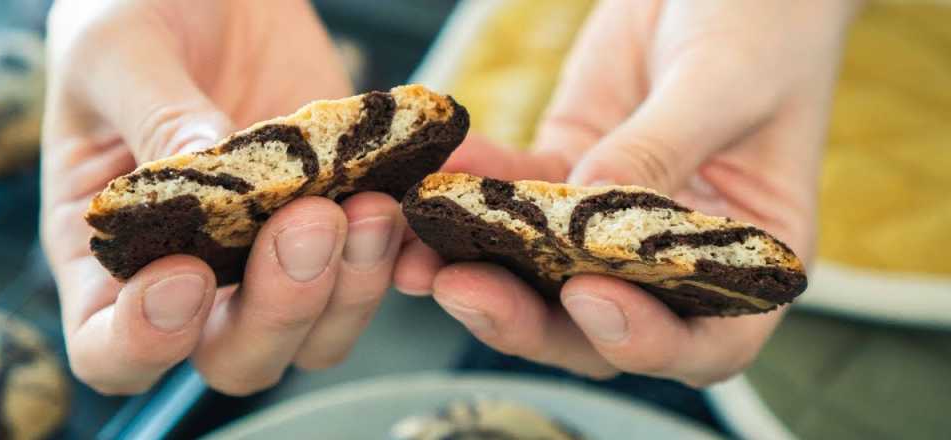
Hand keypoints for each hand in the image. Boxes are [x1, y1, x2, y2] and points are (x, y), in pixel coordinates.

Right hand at [42, 0, 404, 395]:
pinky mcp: (341, 217)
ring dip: (353, 286)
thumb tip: (208, 172)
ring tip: (371, 205)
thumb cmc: (136, 12)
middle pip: (237, 356)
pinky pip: (380, 265)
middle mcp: (196, 271)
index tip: (187, 276)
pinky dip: (404, 247)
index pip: (113, 348)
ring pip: (320, 330)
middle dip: (280, 310)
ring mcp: (274, 252)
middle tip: (309, 222)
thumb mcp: (119, 49)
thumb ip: (154, 114)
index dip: (148, 341)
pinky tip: (415, 196)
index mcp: (111, 250)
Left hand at [394, 0, 858, 385]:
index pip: (705, 341)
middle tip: (462, 289)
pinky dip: (470, 188)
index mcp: (747, 259)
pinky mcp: (563, 173)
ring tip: (413, 253)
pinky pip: (508, 193)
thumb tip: (583, 216)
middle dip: (525, 316)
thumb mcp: (725, 83)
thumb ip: (658, 150)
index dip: (644, 341)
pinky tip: (434, 173)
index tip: (587, 297)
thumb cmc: (762, 26)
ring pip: (537, 271)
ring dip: (474, 268)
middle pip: (596, 323)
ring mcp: (609, 222)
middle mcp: (675, 257)